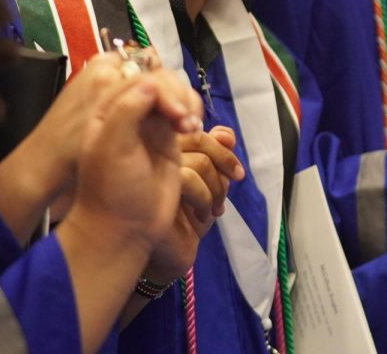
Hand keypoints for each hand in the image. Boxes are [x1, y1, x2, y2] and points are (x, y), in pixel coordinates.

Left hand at [0, 51, 187, 242]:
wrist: (125, 228)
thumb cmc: (111, 190)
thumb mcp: (111, 148)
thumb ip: (126, 111)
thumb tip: (151, 82)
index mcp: (107, 108)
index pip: (139, 78)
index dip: (161, 88)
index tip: (175, 113)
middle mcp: (127, 111)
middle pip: (160, 80)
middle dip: (178, 96)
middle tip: (187, 123)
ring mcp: (148, 124)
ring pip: (174, 94)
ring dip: (188, 104)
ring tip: (191, 128)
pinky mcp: (167, 138)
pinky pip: (184, 112)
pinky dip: (194, 114)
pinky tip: (194, 129)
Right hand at [143, 125, 244, 283]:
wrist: (173, 253)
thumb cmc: (189, 216)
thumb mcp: (212, 183)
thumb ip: (219, 156)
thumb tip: (226, 134)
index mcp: (167, 148)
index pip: (200, 132)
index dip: (224, 149)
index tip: (237, 174)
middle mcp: (154, 154)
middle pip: (199, 141)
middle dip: (224, 165)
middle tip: (232, 186)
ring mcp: (148, 171)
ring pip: (197, 162)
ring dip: (217, 187)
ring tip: (216, 208)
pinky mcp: (149, 190)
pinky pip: (186, 178)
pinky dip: (206, 197)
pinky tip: (206, 215)